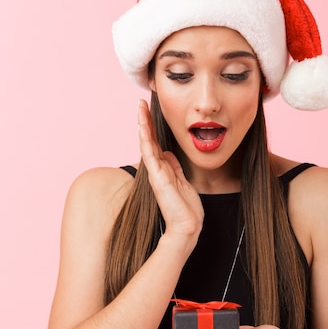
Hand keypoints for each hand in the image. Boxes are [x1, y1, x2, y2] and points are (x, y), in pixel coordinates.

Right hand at [138, 99, 203, 241]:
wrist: (187, 226)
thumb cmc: (186, 208)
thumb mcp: (183, 181)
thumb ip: (174, 167)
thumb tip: (169, 153)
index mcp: (164, 169)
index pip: (156, 144)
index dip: (153, 128)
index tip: (149, 111)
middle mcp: (157, 169)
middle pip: (149, 140)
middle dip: (145, 121)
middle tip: (141, 102)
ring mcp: (156, 173)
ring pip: (147, 143)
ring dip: (143, 125)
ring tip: (140, 107)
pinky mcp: (157, 177)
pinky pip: (150, 154)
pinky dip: (146, 139)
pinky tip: (142, 126)